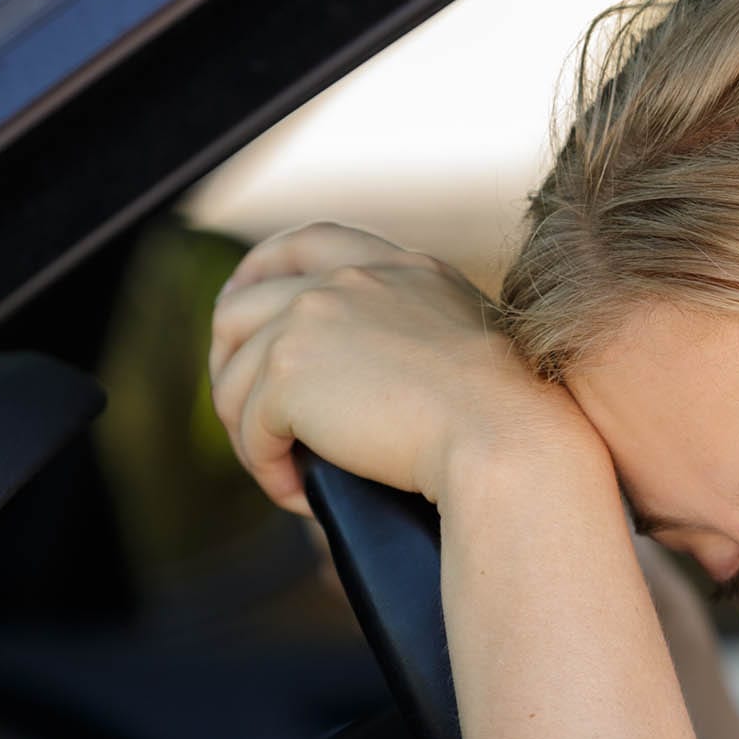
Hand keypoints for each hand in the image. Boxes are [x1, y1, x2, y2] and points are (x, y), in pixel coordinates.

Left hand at [208, 223, 588, 515]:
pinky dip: (268, 469)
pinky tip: (297, 496)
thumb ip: (420, 334)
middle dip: (228, 358)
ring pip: (235, 376)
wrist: (506, 437)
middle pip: (244, 304)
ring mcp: (312, 320)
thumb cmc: (510, 418)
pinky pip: (251, 429)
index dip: (262, 269)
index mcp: (399, 268)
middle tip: (242, 410)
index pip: (310, 243)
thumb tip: (377, 380)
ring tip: (281, 470)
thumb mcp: (470, 345)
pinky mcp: (289, 374)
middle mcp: (349, 280)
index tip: (245, 301)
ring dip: (247, 429)